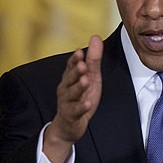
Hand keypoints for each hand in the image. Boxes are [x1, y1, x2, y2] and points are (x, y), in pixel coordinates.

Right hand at [43, 35, 102, 162]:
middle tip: (82, 65)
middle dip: (75, 71)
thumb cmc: (79, 98)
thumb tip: (96, 37)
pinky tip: (87, 103)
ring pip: (71, 93)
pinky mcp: (71, 115)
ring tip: (85, 81)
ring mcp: (67, 102)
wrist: (68, 125)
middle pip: (70, 78)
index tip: (79, 51)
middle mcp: (66, 88)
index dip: (74, 59)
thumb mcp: (90, 77)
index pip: (71, 66)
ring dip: (78, 87)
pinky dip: (81, 107)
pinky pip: (76, 111)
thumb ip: (93, 59)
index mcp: (70, 78)